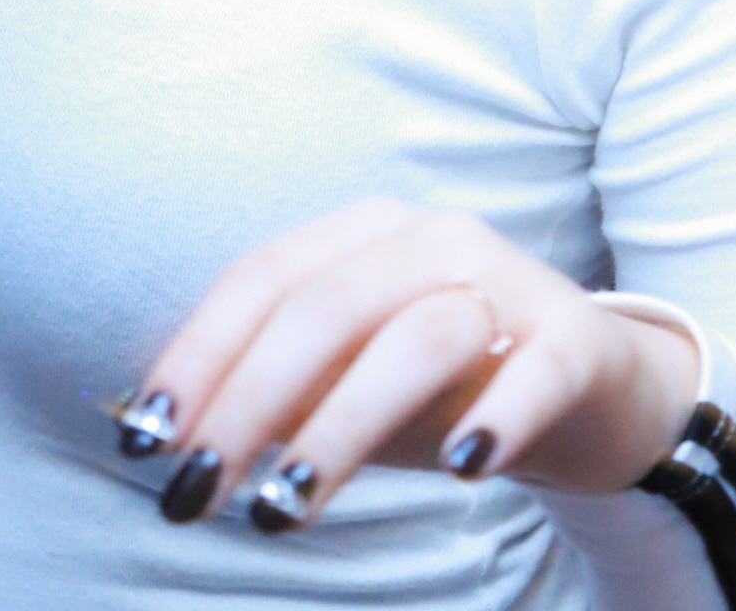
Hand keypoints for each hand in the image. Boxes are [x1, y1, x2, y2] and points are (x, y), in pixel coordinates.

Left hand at [121, 198, 699, 531]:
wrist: (592, 391)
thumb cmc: (446, 389)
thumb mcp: (350, 388)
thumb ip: (277, 397)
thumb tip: (170, 439)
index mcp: (367, 235)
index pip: (265, 278)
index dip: (199, 355)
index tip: (143, 439)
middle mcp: (435, 239)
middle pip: (329, 306)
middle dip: (250, 401)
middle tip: (198, 493)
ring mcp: (510, 281)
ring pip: (418, 335)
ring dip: (344, 420)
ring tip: (289, 501)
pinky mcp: (578, 338)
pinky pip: (539, 366)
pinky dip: (498, 409)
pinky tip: (465, 464)